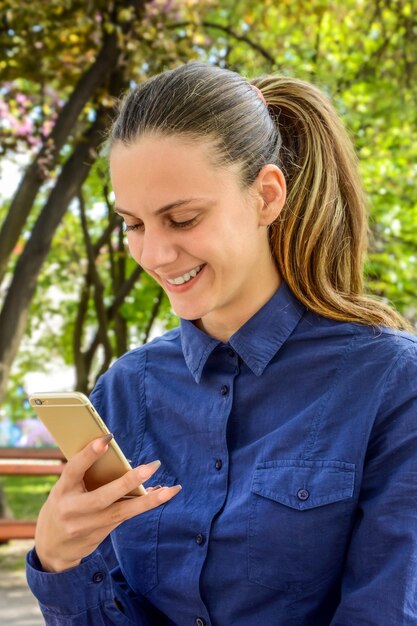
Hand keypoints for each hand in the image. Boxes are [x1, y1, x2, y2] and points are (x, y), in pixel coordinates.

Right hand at [35, 434, 180, 572]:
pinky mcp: (100, 535)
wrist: (52, 547)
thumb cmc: (64, 504)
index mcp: (62, 490)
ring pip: (122, 512)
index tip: (108, 438)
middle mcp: (73, 510)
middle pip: (104, 496)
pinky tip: (161, 494)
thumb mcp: (67, 487)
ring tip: (171, 489)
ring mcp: (88, 526)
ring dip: (149, 500)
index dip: (90, 454)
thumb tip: (122, 458)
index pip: (74, 469)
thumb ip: (86, 474)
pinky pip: (125, 517)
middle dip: (130, 481)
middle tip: (153, 466)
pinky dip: (144, 504)